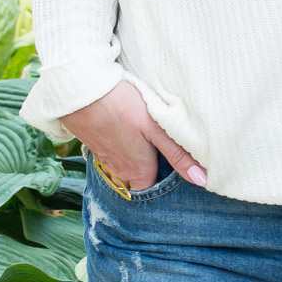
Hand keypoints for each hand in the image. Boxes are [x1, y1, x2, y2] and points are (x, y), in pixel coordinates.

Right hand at [61, 81, 206, 191]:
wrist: (80, 91)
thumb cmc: (122, 107)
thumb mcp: (157, 128)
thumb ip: (178, 154)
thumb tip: (202, 180)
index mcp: (138, 170)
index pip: (153, 190)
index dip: (164, 182)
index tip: (174, 166)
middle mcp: (119, 170)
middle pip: (138, 181)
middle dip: (149, 174)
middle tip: (163, 155)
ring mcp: (104, 158)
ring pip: (123, 169)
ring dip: (134, 161)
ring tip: (146, 143)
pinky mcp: (93, 144)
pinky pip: (110, 156)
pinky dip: (120, 150)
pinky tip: (125, 132)